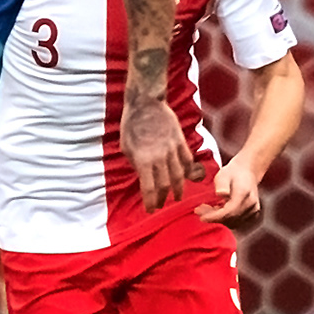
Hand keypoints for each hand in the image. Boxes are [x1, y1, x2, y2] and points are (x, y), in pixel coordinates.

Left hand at [120, 94, 198, 211]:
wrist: (146, 103)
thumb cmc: (131, 124)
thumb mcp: (126, 147)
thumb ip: (135, 163)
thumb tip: (142, 176)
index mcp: (143, 160)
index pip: (149, 188)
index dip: (151, 202)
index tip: (151, 210)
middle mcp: (159, 157)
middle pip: (165, 185)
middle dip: (164, 198)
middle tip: (161, 205)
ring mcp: (172, 149)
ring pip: (179, 175)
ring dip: (178, 189)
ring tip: (177, 197)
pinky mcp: (180, 141)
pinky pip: (187, 159)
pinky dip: (187, 171)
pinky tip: (186, 177)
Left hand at [196, 160, 263, 231]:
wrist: (247, 172)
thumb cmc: (233, 173)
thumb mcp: (223, 174)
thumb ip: (222, 184)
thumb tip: (221, 194)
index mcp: (243, 194)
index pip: (228, 212)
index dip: (214, 217)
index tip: (202, 218)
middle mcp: (251, 204)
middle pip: (230, 218)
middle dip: (213, 217)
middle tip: (199, 211)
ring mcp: (253, 210)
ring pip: (233, 222)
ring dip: (218, 218)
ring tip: (206, 209)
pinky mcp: (252, 214)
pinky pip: (237, 222)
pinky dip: (225, 219)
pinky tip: (217, 211)